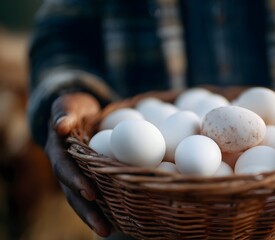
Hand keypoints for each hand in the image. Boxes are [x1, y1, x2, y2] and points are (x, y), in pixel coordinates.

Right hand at [45, 93, 111, 236]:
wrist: (79, 115)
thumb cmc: (74, 109)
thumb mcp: (68, 105)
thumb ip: (64, 112)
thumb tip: (61, 126)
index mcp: (59, 152)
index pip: (65, 169)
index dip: (76, 181)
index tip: (91, 193)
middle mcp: (67, 169)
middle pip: (74, 194)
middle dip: (88, 212)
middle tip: (104, 228)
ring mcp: (79, 177)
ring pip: (85, 201)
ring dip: (96, 217)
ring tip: (111, 232)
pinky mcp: (92, 179)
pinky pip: (99, 195)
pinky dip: (108, 208)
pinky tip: (123, 221)